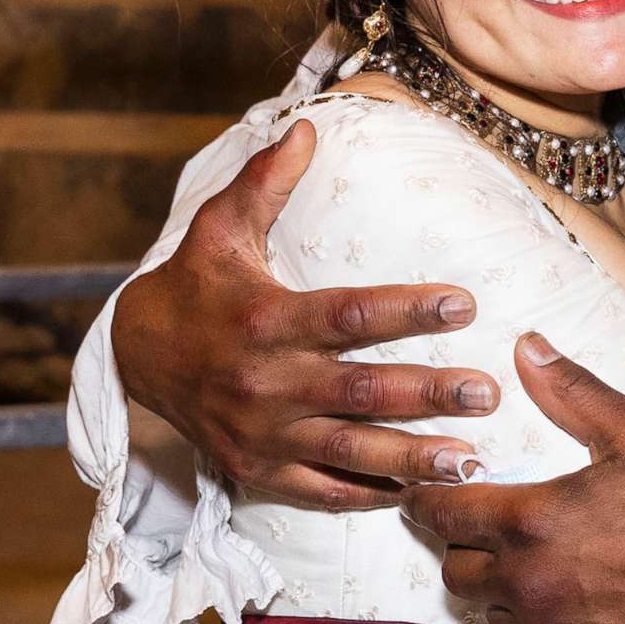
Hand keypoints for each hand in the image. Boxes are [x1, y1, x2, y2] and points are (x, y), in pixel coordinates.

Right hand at [110, 118, 501, 509]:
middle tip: (487, 391)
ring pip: (349, 450)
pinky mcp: (256, 470)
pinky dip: (368, 495)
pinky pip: (320, 490)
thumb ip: (265, 182)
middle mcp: (265, 381)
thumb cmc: (195, 284)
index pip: (348, 315)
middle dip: (429, 393)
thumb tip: (307, 128)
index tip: (466, 303)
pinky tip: (419, 494)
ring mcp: (261, 433)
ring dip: (414, 457)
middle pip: (361, 391)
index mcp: (264, 320)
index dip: (408, 311)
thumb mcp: (220, 227)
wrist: (137, 357)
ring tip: (471, 459)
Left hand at [400, 334, 624, 623]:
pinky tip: (570, 595)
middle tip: (481, 527)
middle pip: (454, 571)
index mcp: (531, 521)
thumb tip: (526, 348)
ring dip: (496, 586)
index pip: (442, 514)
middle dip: (459, 545)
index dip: (424, 501)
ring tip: (527, 561)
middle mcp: (529, 582)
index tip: (423, 495)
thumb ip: (570, 391)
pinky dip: (537, 618)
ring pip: (488, 611)